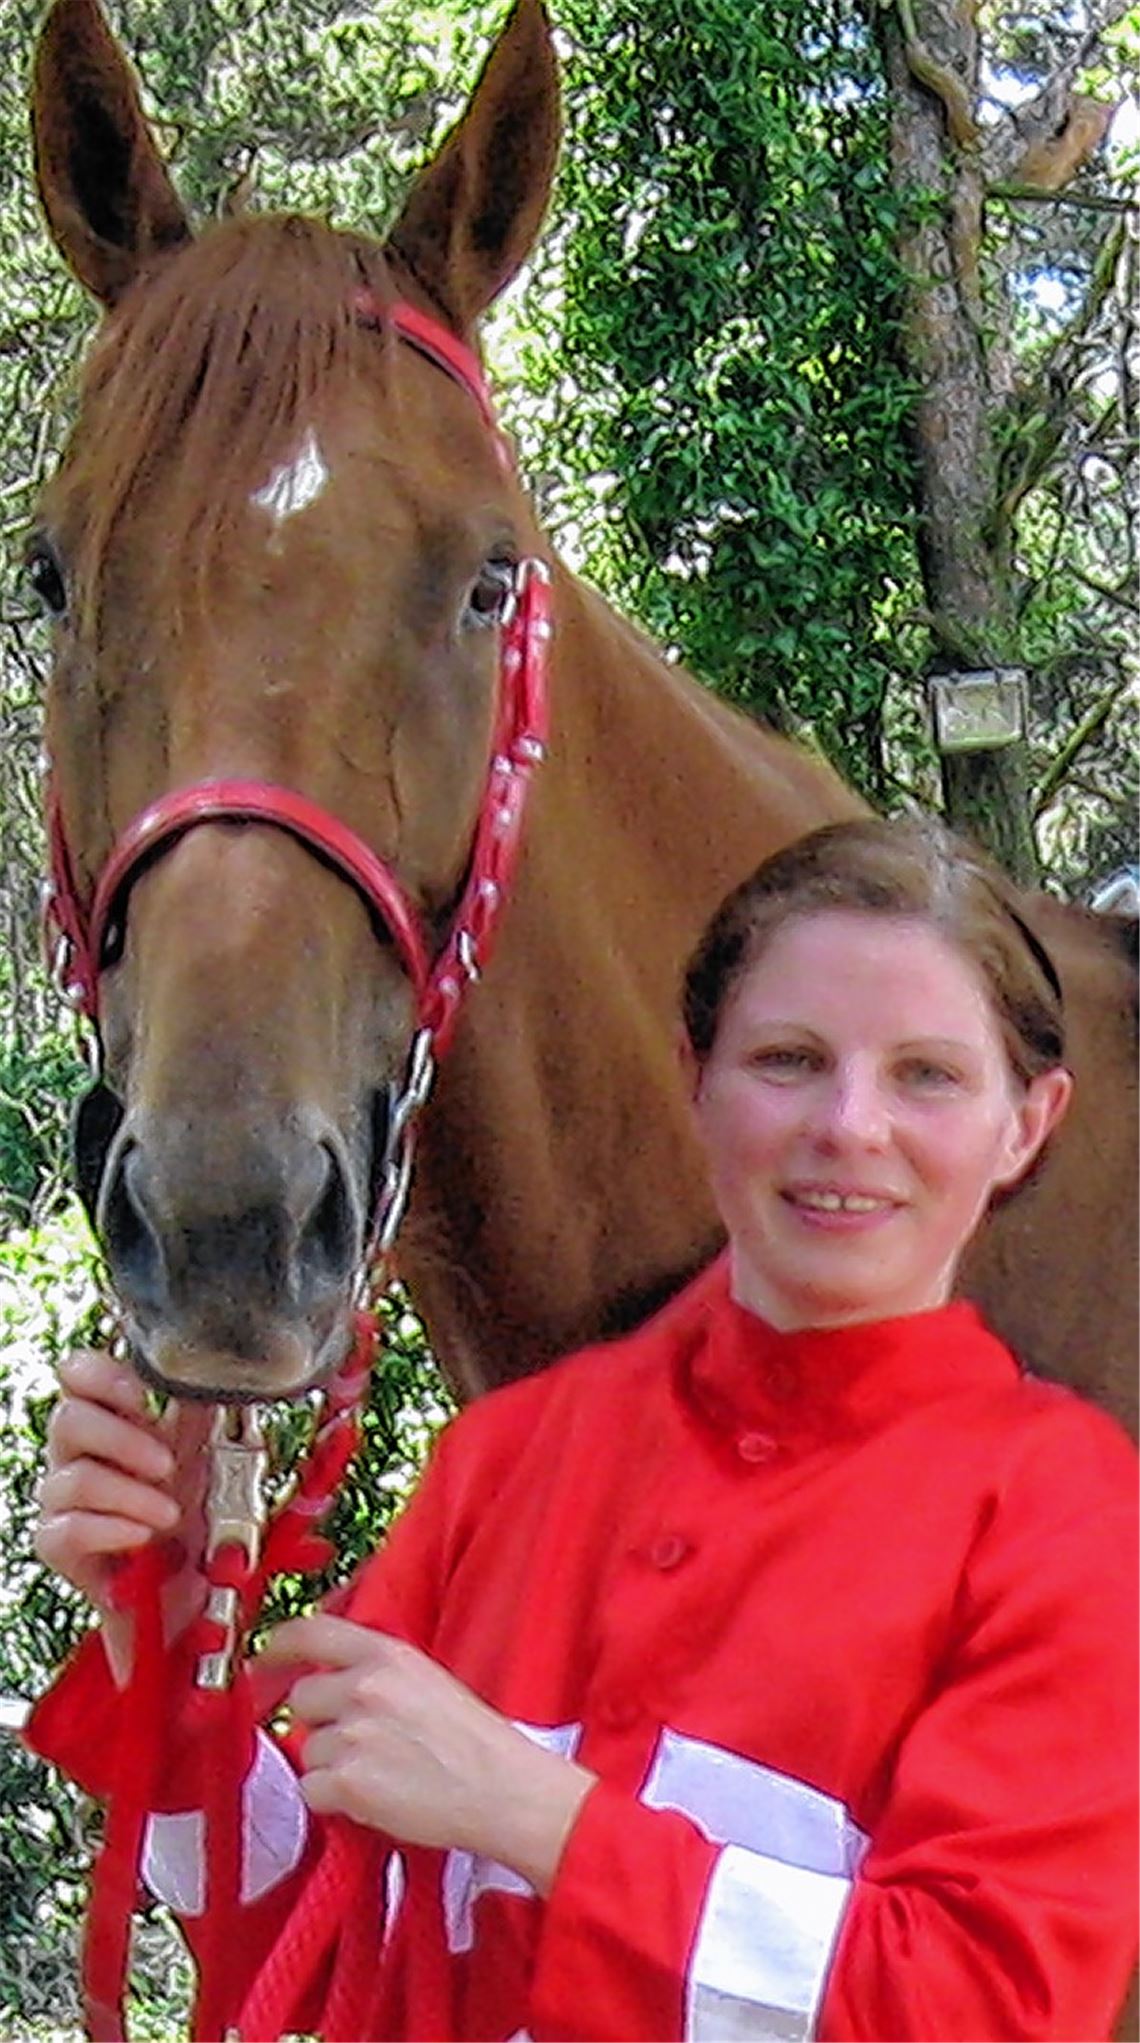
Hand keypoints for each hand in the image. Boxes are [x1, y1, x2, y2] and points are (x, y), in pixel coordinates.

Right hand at [35, 1349, 209, 1676]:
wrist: (184, 1587)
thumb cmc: (191, 1513)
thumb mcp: (204, 1457)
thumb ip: (199, 1415)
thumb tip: (210, 1377)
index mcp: (111, 1418)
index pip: (78, 1374)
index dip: (102, 1376)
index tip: (143, 1395)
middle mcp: (78, 1453)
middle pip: (68, 1419)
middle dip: (123, 1440)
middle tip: (167, 1465)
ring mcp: (63, 1498)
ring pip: (73, 1478)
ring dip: (130, 1495)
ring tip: (169, 1515)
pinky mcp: (58, 1543)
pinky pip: (68, 1529)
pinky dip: (111, 1531)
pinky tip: (141, 1536)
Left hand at [261, 1615, 595, 1893]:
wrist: (502, 1790)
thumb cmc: (474, 1742)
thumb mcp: (427, 1680)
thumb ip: (377, 1672)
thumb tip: (332, 1681)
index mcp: (388, 1655)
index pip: (312, 1631)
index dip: (279, 1643)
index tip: (264, 1654)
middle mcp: (365, 1687)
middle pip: (302, 1698)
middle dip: (321, 1722)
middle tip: (356, 1742)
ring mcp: (353, 1734)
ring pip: (309, 1749)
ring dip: (332, 1765)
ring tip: (381, 1773)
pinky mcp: (347, 1782)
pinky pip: (312, 1789)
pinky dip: (334, 1800)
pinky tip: (373, 1797)